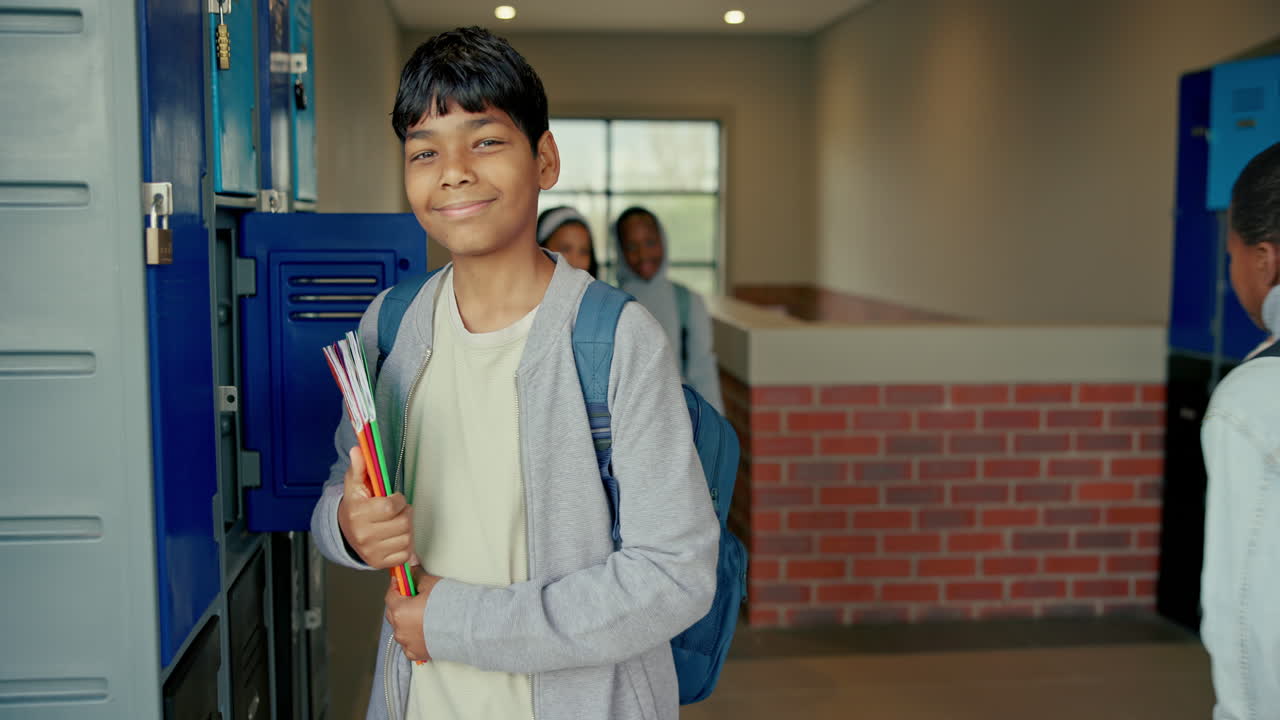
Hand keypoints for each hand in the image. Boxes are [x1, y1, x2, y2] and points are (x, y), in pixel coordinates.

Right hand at [337, 446, 416, 568]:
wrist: (345, 532)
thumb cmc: (356, 506)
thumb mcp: (355, 485)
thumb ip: (359, 467)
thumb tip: (358, 450)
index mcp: (358, 513)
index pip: (392, 506)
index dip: (399, 500)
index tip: (394, 498)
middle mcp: (363, 535)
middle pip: (404, 522)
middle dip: (405, 513)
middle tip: (397, 511)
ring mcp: (371, 551)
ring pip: (407, 538)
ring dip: (407, 529)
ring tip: (395, 523)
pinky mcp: (379, 563)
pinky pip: (406, 554)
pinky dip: (405, 546)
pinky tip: (395, 538)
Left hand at [386, 567, 440, 661]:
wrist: (466, 627)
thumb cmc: (449, 607)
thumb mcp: (431, 584)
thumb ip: (417, 576)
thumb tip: (412, 572)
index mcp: (399, 612)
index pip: (390, 595)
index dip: (396, 586)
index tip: (401, 582)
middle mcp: (400, 630)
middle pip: (393, 613)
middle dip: (401, 603)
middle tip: (413, 596)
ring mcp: (408, 643)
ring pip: (401, 629)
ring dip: (407, 621)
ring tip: (423, 614)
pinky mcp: (417, 653)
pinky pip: (409, 643)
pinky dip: (414, 636)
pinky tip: (425, 629)